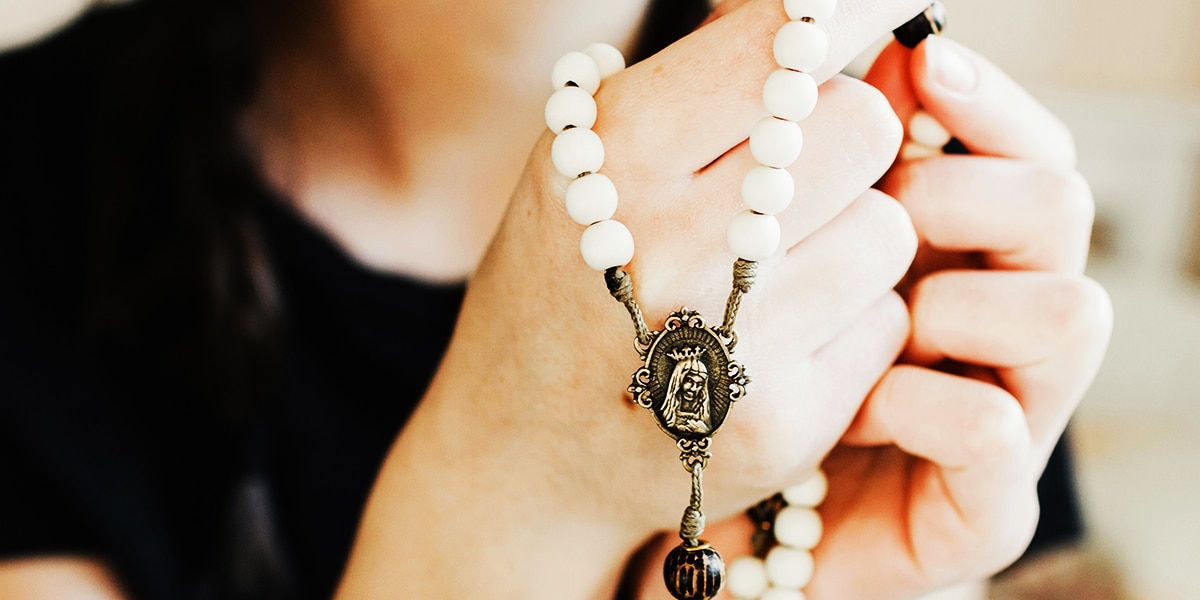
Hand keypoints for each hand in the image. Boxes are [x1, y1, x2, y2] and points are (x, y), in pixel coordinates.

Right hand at [337, 0, 933, 597]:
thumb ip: (690, 86)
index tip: (869, 16)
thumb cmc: (556, 290)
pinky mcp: (780, 424)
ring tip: (778, 269)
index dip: (838, 22)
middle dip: (846, 139)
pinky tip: (782, 338)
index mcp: (616, 153)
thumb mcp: (580, 166)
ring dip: (853, 236)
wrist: (521, 455)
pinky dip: (850, 320)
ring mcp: (729, 344)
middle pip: (861, 126)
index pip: (782, 44)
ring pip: (889, 228)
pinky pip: (884, 322)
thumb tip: (817, 18)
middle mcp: (671, 243)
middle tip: (802, 172)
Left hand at [628, 35, 1110, 599]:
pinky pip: (997, 431)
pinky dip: (927, 403)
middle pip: (1060, 208)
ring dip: (960, 299)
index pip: (1022, 143)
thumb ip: (810, 150)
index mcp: (954, 241)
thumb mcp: (752, 240)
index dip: (981, 102)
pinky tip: (861, 408)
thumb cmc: (719, 356)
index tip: (920, 68)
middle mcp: (997, 317)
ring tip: (879, 318)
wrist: (683, 499)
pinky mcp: (983, 505)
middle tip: (891, 200)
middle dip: (970, 189)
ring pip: (1070, 312)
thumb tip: (861, 45)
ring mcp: (1006, 411)